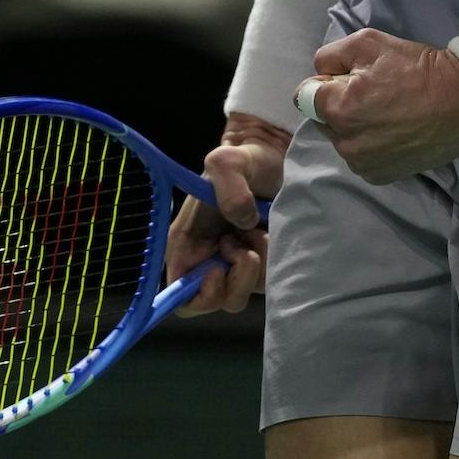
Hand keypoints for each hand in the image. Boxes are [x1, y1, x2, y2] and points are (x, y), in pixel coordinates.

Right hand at [166, 114, 286, 316]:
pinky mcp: (260, 265)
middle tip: (245, 247)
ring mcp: (235, 265)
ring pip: (244, 293)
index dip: (200, 294)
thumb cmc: (244, 160)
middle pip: (217, 300)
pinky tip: (270, 234)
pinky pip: (266, 282)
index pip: (181, 294)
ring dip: (257, 266)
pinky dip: (273, 262)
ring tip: (258, 231)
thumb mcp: (227, 161)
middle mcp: (208, 260)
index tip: (219, 270)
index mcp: (187, 244)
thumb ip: (229, 186)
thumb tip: (243, 222)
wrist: (277, 158)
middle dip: (237, 279)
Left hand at [305, 27, 458, 182]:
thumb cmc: (416, 68)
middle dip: (339, 105)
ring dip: (355, 126)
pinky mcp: (380, 176)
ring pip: (342, 139)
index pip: (305, 96)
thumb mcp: (367, 42)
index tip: (351, 78)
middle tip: (375, 93)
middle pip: (323, 119)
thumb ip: (329, 56)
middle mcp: (346, 143)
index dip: (326, 82)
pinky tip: (394, 131)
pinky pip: (360, 156)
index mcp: (338, 109)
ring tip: (389, 112)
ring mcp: (363, 163)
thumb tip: (318, 75)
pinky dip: (370, 145)